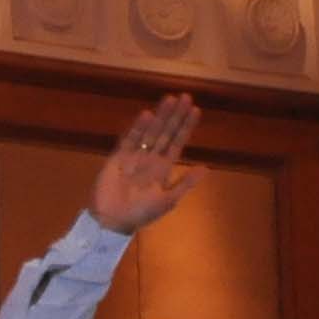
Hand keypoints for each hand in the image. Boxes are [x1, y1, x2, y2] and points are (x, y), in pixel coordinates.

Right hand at [91, 93, 201, 235]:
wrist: (112, 221)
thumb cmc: (141, 213)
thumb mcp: (168, 200)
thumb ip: (185, 183)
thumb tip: (206, 168)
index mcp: (163, 168)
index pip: (177, 142)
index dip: (186, 127)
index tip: (196, 110)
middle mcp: (151, 158)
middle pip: (166, 133)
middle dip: (175, 116)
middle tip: (185, 97)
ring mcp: (134, 156)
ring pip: (150, 132)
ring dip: (160, 116)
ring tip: (170, 99)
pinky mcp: (118, 158)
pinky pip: (130, 140)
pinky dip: (138, 128)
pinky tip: (147, 115)